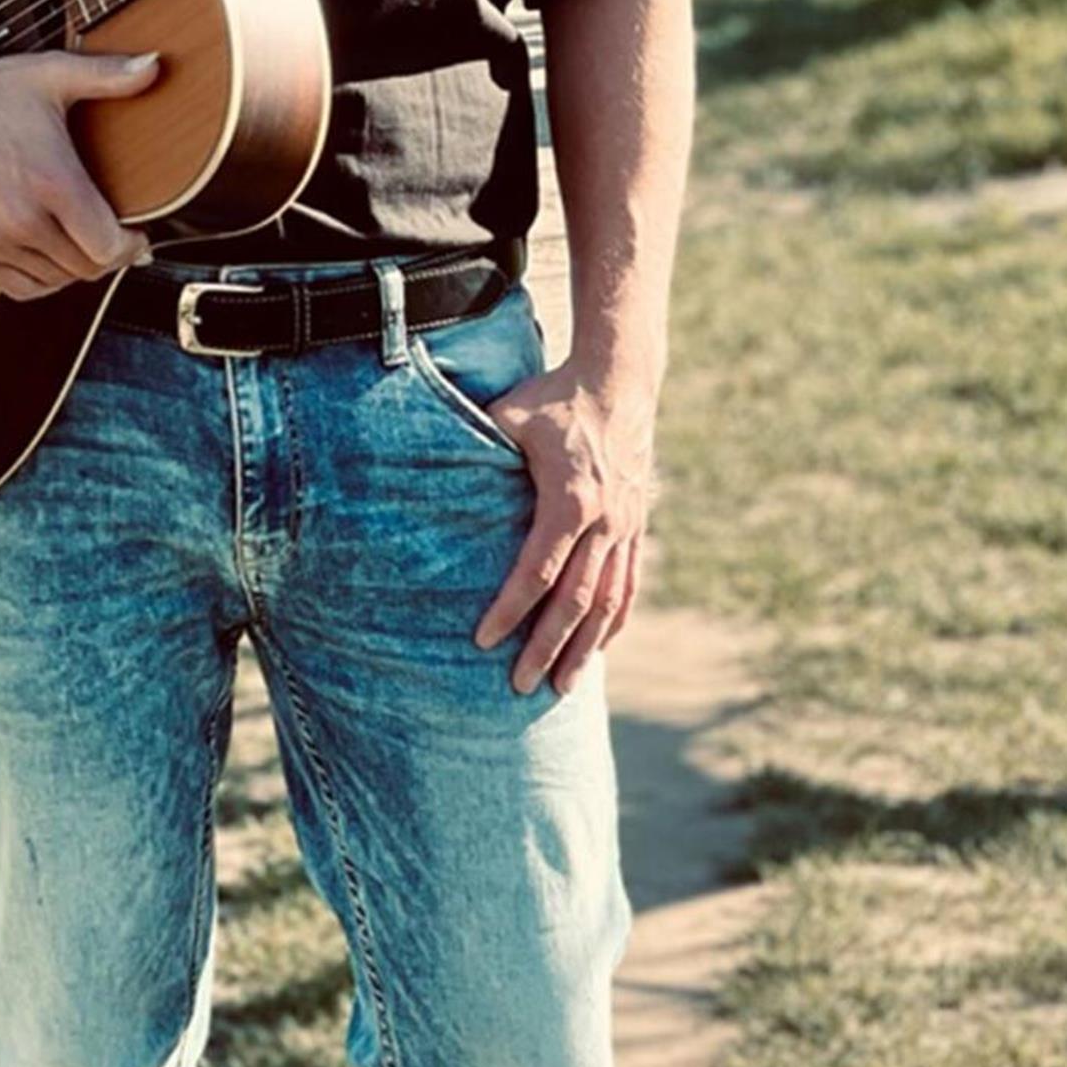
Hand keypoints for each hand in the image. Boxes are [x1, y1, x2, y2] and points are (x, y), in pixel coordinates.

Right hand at [0, 43, 161, 301]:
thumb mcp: (53, 75)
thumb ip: (109, 75)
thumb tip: (156, 63)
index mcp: (52, 182)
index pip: (107, 248)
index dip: (131, 247)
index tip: (138, 234)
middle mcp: (22, 219)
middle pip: (85, 268)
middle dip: (108, 256)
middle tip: (116, 237)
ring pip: (55, 281)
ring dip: (75, 268)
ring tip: (84, 242)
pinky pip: (19, 288)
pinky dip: (41, 280)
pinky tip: (50, 255)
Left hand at [471, 360, 657, 694]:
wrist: (619, 379)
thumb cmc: (555, 397)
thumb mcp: (511, 413)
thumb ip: (478, 442)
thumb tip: (429, 459)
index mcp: (571, 500)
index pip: (538, 572)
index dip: (510, 610)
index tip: (483, 640)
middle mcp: (604, 522)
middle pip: (575, 602)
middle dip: (547, 648)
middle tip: (521, 686)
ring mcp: (626, 527)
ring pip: (608, 602)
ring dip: (585, 649)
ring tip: (563, 686)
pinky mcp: (637, 525)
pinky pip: (629, 583)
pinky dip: (614, 620)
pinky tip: (600, 647)